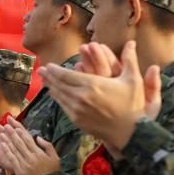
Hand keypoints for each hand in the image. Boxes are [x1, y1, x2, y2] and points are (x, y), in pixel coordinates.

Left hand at [0, 120, 61, 174]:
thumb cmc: (53, 173)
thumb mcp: (55, 158)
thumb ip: (47, 146)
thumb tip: (38, 137)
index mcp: (40, 153)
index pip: (28, 140)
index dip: (21, 132)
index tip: (15, 126)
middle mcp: (31, 157)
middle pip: (20, 143)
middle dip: (12, 134)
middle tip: (6, 126)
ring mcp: (24, 165)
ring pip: (14, 150)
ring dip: (7, 141)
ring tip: (1, 134)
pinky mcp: (19, 171)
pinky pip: (11, 160)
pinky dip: (6, 152)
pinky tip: (1, 146)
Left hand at [43, 41, 160, 154]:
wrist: (130, 132)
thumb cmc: (133, 104)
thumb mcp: (133, 80)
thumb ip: (129, 60)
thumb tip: (131, 42)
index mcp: (92, 84)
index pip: (66, 75)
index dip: (55, 70)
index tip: (48, 65)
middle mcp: (81, 96)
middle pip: (58, 84)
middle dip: (48, 76)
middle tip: (40, 70)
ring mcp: (77, 110)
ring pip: (58, 96)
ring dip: (50, 87)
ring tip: (44, 80)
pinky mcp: (76, 120)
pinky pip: (62, 106)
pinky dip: (57, 98)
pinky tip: (55, 94)